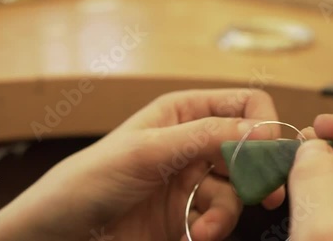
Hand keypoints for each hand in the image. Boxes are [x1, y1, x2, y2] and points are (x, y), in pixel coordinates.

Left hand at [0, 89, 283, 240]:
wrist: (61, 232)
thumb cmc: (90, 179)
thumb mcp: (147, 151)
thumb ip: (205, 136)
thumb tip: (261, 128)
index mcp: (185, 112)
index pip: (244, 104)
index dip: (264, 123)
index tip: (271, 150)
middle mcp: (195, 141)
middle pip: (250, 148)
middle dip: (259, 171)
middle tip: (271, 194)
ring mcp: (194, 178)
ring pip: (240, 188)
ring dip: (231, 210)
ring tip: (207, 227)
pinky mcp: (191, 211)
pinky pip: (222, 215)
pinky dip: (217, 227)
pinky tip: (197, 234)